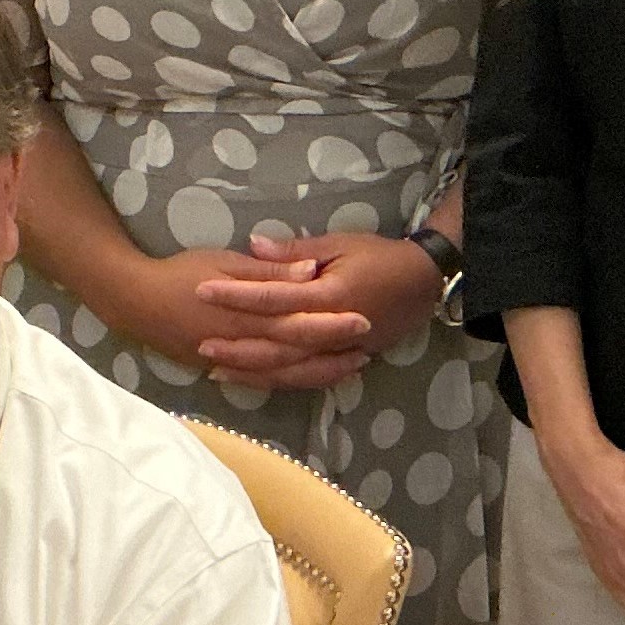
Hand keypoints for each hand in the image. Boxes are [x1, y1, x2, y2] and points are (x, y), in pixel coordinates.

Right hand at [118, 247, 373, 389]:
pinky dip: (288, 382)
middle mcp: (243, 344)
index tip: (364, 320)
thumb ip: (268, 271)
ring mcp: (232, 362)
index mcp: (247, 315)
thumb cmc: (181, 273)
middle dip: (333, 354)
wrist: (134, 300)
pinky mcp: (220, 370)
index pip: (299, 321)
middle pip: (297, 354)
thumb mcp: (225, 262)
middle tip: (367, 350)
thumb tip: (309, 270)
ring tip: (349, 369)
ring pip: (283, 375)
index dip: (332, 323)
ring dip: (317, 373)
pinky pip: (261, 383)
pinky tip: (307, 379)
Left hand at [192, 231, 440, 388]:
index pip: (273, 297)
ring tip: (216, 368)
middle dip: (236, 345)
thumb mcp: (340, 243)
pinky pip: (306, 378)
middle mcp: (332, 330)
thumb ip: (295, 249)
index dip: (236, 295)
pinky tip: (254, 380)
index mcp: (330, 295)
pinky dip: (278, 381)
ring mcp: (339, 351)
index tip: (202, 290)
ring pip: (289, 369)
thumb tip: (253, 243)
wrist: (424, 282)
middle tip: (200, 343)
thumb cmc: (380, 255)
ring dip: (252, 370)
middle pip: (276, 343)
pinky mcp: (344, 361)